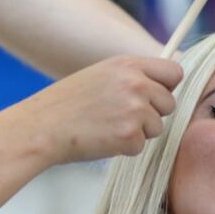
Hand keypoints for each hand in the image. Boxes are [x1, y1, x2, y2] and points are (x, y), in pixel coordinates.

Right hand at [10, 55, 182, 165]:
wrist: (40, 128)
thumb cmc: (64, 105)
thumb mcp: (99, 76)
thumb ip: (130, 77)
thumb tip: (159, 88)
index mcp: (128, 65)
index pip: (174, 72)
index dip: (166, 88)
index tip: (153, 98)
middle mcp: (136, 83)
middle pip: (169, 104)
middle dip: (151, 114)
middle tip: (121, 118)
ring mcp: (134, 109)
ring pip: (156, 127)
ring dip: (137, 133)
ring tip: (106, 128)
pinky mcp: (129, 135)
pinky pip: (140, 147)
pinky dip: (123, 149)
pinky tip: (101, 140)